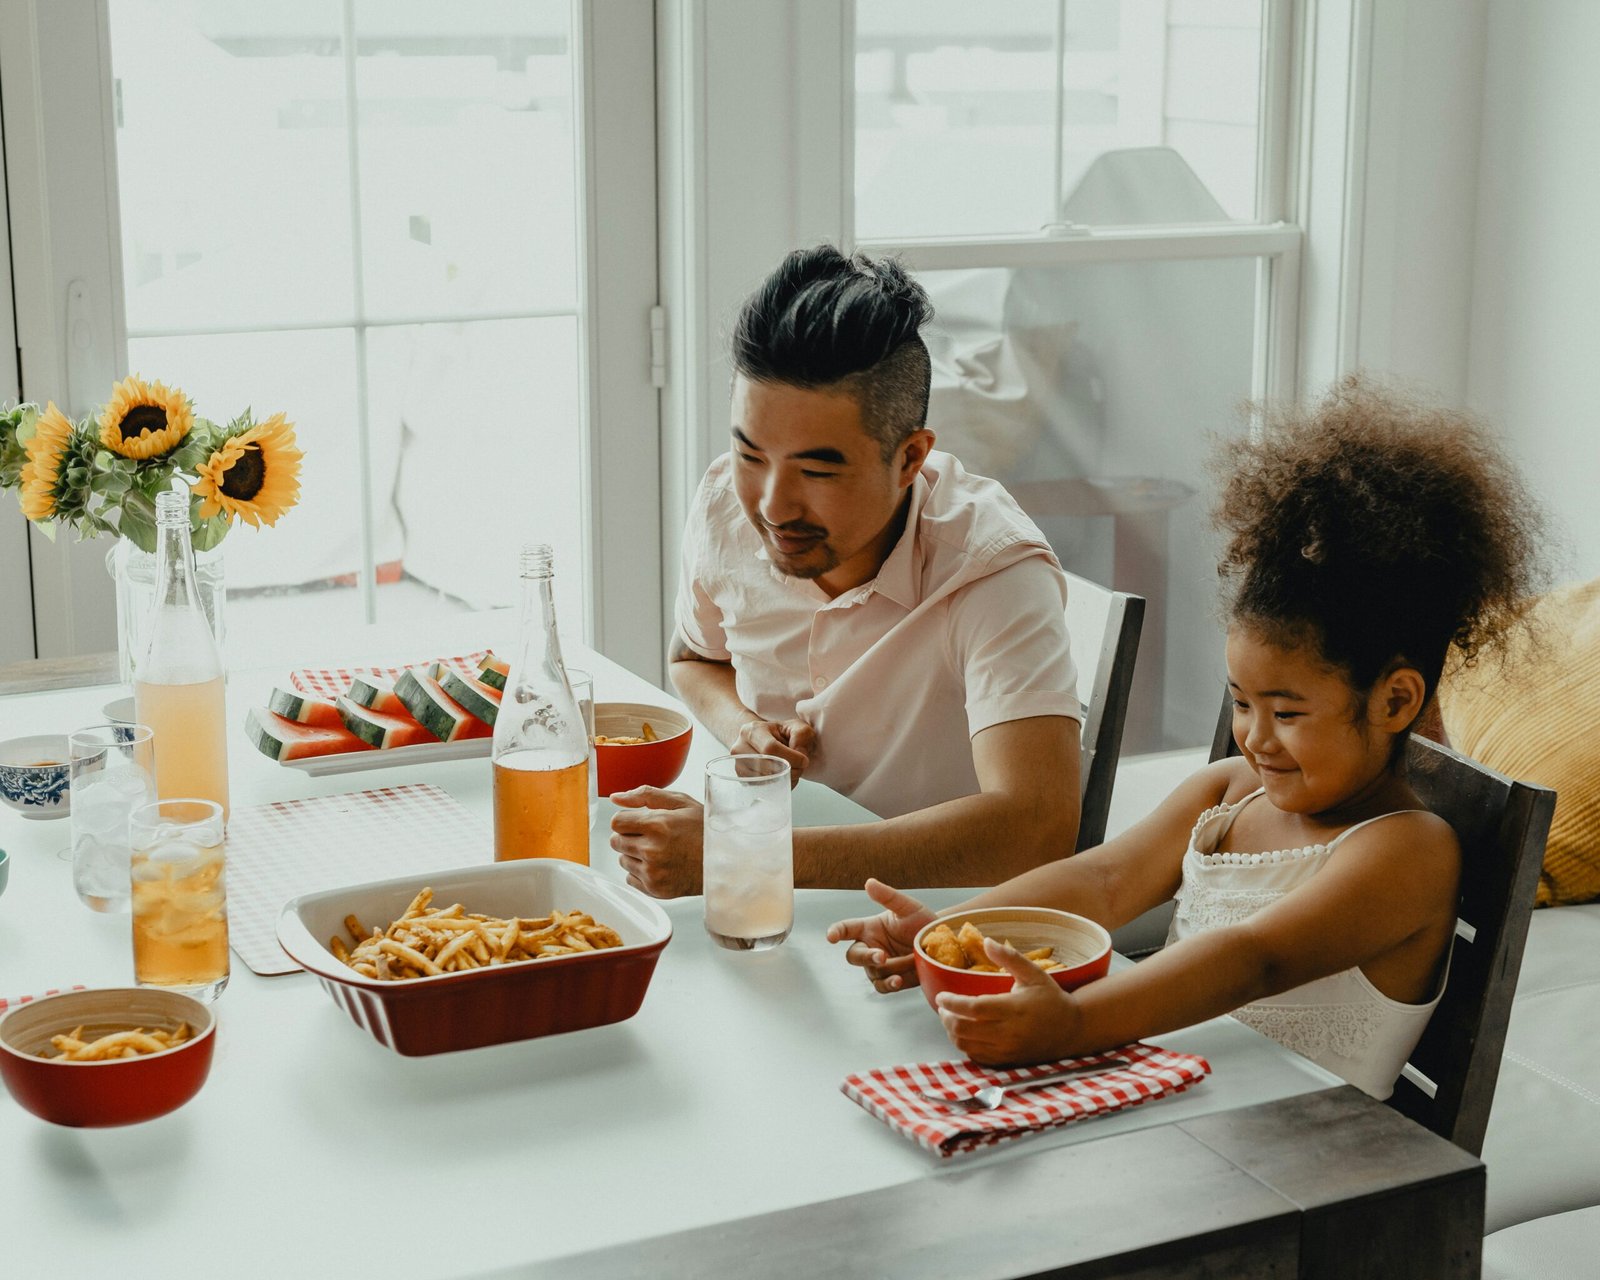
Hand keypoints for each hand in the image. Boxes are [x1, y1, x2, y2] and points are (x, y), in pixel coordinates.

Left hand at [609, 787, 703, 897]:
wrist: (726, 861)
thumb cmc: (706, 830)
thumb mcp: (681, 803)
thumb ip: (645, 796)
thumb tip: (616, 798)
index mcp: (657, 825)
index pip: (616, 822)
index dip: (627, 820)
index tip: (638, 822)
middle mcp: (652, 850)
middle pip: (616, 842)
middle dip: (630, 836)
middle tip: (652, 836)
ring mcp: (652, 872)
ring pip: (622, 860)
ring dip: (635, 855)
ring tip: (659, 851)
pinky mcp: (654, 889)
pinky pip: (630, 878)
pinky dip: (641, 872)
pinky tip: (660, 865)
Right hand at [733, 717, 816, 785]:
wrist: (765, 740)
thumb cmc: (782, 734)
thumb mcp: (797, 727)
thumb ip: (802, 736)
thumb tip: (799, 755)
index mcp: (753, 730)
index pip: (769, 748)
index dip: (790, 757)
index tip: (804, 760)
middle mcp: (740, 747)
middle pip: (766, 766)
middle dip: (789, 770)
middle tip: (800, 768)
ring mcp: (738, 765)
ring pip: (764, 779)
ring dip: (784, 779)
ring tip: (791, 770)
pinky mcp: (742, 779)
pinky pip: (762, 787)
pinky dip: (777, 785)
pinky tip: (783, 776)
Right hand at [825, 879, 937, 993]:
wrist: (941, 942)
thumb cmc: (921, 921)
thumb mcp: (907, 906)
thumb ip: (887, 896)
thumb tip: (869, 883)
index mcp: (869, 928)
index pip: (847, 929)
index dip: (836, 932)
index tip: (831, 937)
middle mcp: (871, 947)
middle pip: (854, 956)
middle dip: (866, 957)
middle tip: (882, 956)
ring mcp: (880, 966)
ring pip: (872, 972)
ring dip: (888, 970)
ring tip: (906, 965)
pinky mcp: (892, 979)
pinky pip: (883, 986)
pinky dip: (889, 984)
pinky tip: (898, 981)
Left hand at [934, 938, 1083, 1065]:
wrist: (1071, 1030)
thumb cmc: (1051, 999)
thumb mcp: (1033, 973)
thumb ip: (1009, 958)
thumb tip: (987, 941)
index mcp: (1012, 1009)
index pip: (973, 1008)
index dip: (952, 1003)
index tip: (941, 997)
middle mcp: (1007, 1032)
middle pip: (963, 1030)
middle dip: (947, 1018)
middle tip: (944, 1007)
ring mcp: (1006, 1050)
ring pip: (967, 1045)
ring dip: (953, 1032)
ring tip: (952, 1018)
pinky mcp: (1007, 1061)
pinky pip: (977, 1056)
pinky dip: (965, 1045)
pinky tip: (965, 1033)